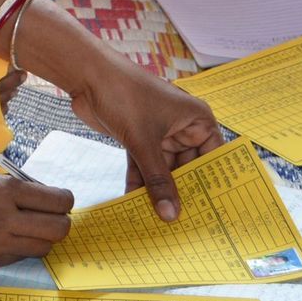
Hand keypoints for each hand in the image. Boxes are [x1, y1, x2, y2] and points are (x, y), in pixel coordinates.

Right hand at [0, 173, 73, 272]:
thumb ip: (11, 191)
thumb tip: (38, 201)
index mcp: (5, 190)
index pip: (58, 200)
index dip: (64, 203)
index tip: (58, 204)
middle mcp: (6, 216)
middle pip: (60, 228)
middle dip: (61, 224)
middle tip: (50, 221)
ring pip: (44, 248)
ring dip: (41, 241)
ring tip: (28, 234)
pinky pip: (18, 258)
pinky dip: (18, 250)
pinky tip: (4, 242)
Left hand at [66, 55, 224, 220]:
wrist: (87, 75)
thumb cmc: (125, 96)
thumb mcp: (144, 142)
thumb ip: (158, 180)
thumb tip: (171, 215)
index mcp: (197, 120)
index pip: (214, 157)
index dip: (213, 184)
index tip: (214, 213)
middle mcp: (182, 127)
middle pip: (188, 167)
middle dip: (182, 192)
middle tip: (183, 225)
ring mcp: (159, 133)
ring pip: (163, 169)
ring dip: (158, 191)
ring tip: (159, 222)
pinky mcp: (138, 137)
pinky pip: (143, 165)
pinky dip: (139, 182)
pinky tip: (135, 205)